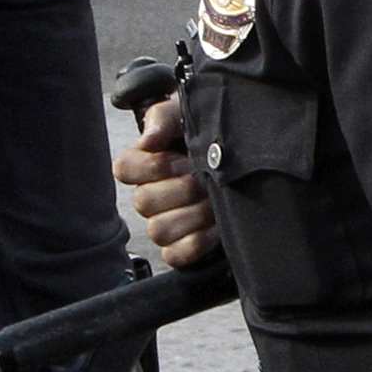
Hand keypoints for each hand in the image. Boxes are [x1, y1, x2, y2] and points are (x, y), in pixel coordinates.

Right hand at [114, 96, 216, 265]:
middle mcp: (149, 197)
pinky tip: (216, 227)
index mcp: (144, 165)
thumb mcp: (189, 117)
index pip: (124, 170)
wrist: (247, 165)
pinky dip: (198, 242)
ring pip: (159, 230)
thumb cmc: (212, 138)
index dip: (153, 167)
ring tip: (215, 203)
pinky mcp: (180, 249)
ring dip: (193, 215)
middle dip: (183, 190)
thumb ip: (164, 118)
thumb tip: (149, 140)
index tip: (182, 159)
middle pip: (144, 202)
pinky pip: (175, 255)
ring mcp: (163, 225)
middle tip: (207, 180)